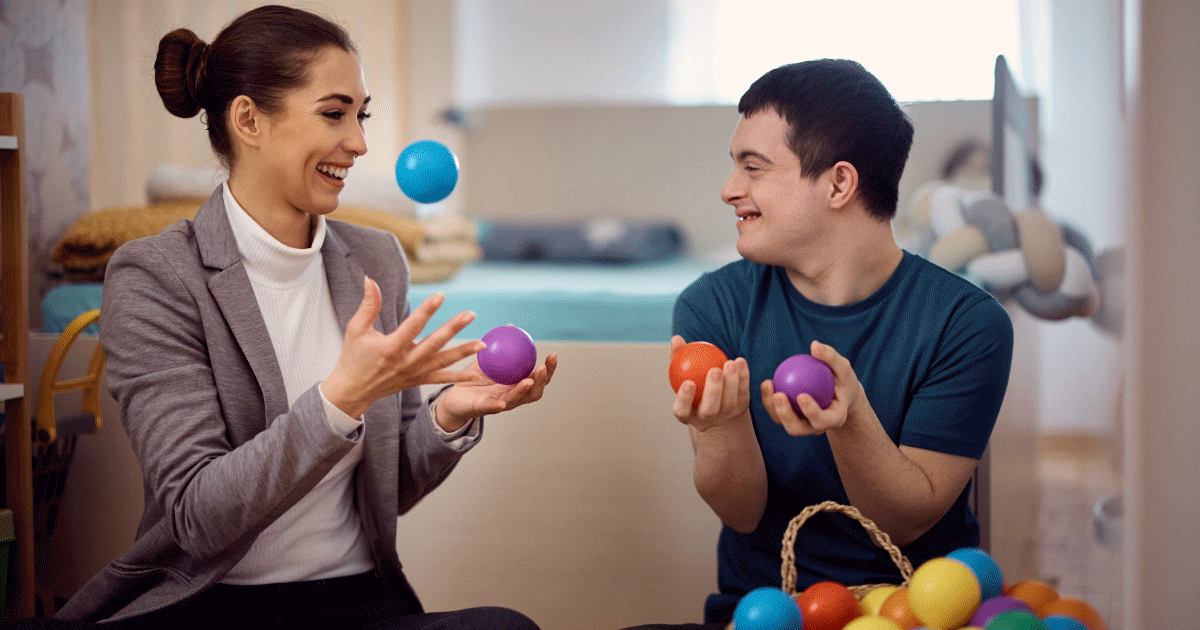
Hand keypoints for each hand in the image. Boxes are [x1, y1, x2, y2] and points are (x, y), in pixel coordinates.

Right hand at [322, 277, 486, 417]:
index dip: (427, 310)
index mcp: (391, 347)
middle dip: (454, 328)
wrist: (352, 390)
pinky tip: (475, 374)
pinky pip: (441, 379)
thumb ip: (368, 305)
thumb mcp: (356, 329)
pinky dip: (458, 376)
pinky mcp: (417, 381)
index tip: (441, 295)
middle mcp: (406, 361)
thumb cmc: (353, 357)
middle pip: (435, 342)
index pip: (413, 325)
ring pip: (443, 361)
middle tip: (470, 314)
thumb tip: (370, 280)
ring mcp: (414, 373)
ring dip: (463, 352)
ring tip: (482, 344)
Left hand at [435, 353, 558, 430]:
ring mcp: (499, 405)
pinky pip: (491, 407)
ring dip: (523, 390)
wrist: (453, 397)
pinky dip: (497, 406)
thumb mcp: (487, 359)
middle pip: (534, 391)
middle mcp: (512, 396)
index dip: (549, 368)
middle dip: (542, 380)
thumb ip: (500, 346)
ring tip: (528, 381)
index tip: (553, 354)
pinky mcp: (482, 409)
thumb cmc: (473, 379)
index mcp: (516, 384)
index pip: (538, 377)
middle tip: (543, 367)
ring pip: (516, 399)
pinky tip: (502, 402)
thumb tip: (511, 327)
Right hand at [670, 335, 750, 431]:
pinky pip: (743, 394)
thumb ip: (679, 355)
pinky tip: (740, 362)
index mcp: (686, 413)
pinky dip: (743, 378)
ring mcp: (724, 417)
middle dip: (713, 391)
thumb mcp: (683, 368)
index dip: (684, 399)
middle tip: (715, 370)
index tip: (689, 382)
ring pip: (729, 404)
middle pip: (709, 410)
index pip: (682, 411)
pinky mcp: (739, 410)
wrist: (714, 392)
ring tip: (730, 363)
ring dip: (731, 383)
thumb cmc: (692, 377)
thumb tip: (676, 339)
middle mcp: (705, 419)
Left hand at [760, 340, 866, 435]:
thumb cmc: (842, 379)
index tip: (802, 395)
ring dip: (772, 408)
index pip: (822, 420)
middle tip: (779, 395)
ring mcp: (803, 426)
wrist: (839, 394)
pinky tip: (767, 383)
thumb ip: (831, 358)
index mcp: (834, 419)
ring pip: (783, 423)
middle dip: (786, 415)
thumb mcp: (843, 368)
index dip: (811, 412)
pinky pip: (778, 413)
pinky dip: (770, 400)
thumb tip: (815, 345)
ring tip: (768, 385)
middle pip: (798, 429)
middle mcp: (817, 428)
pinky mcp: (791, 420)